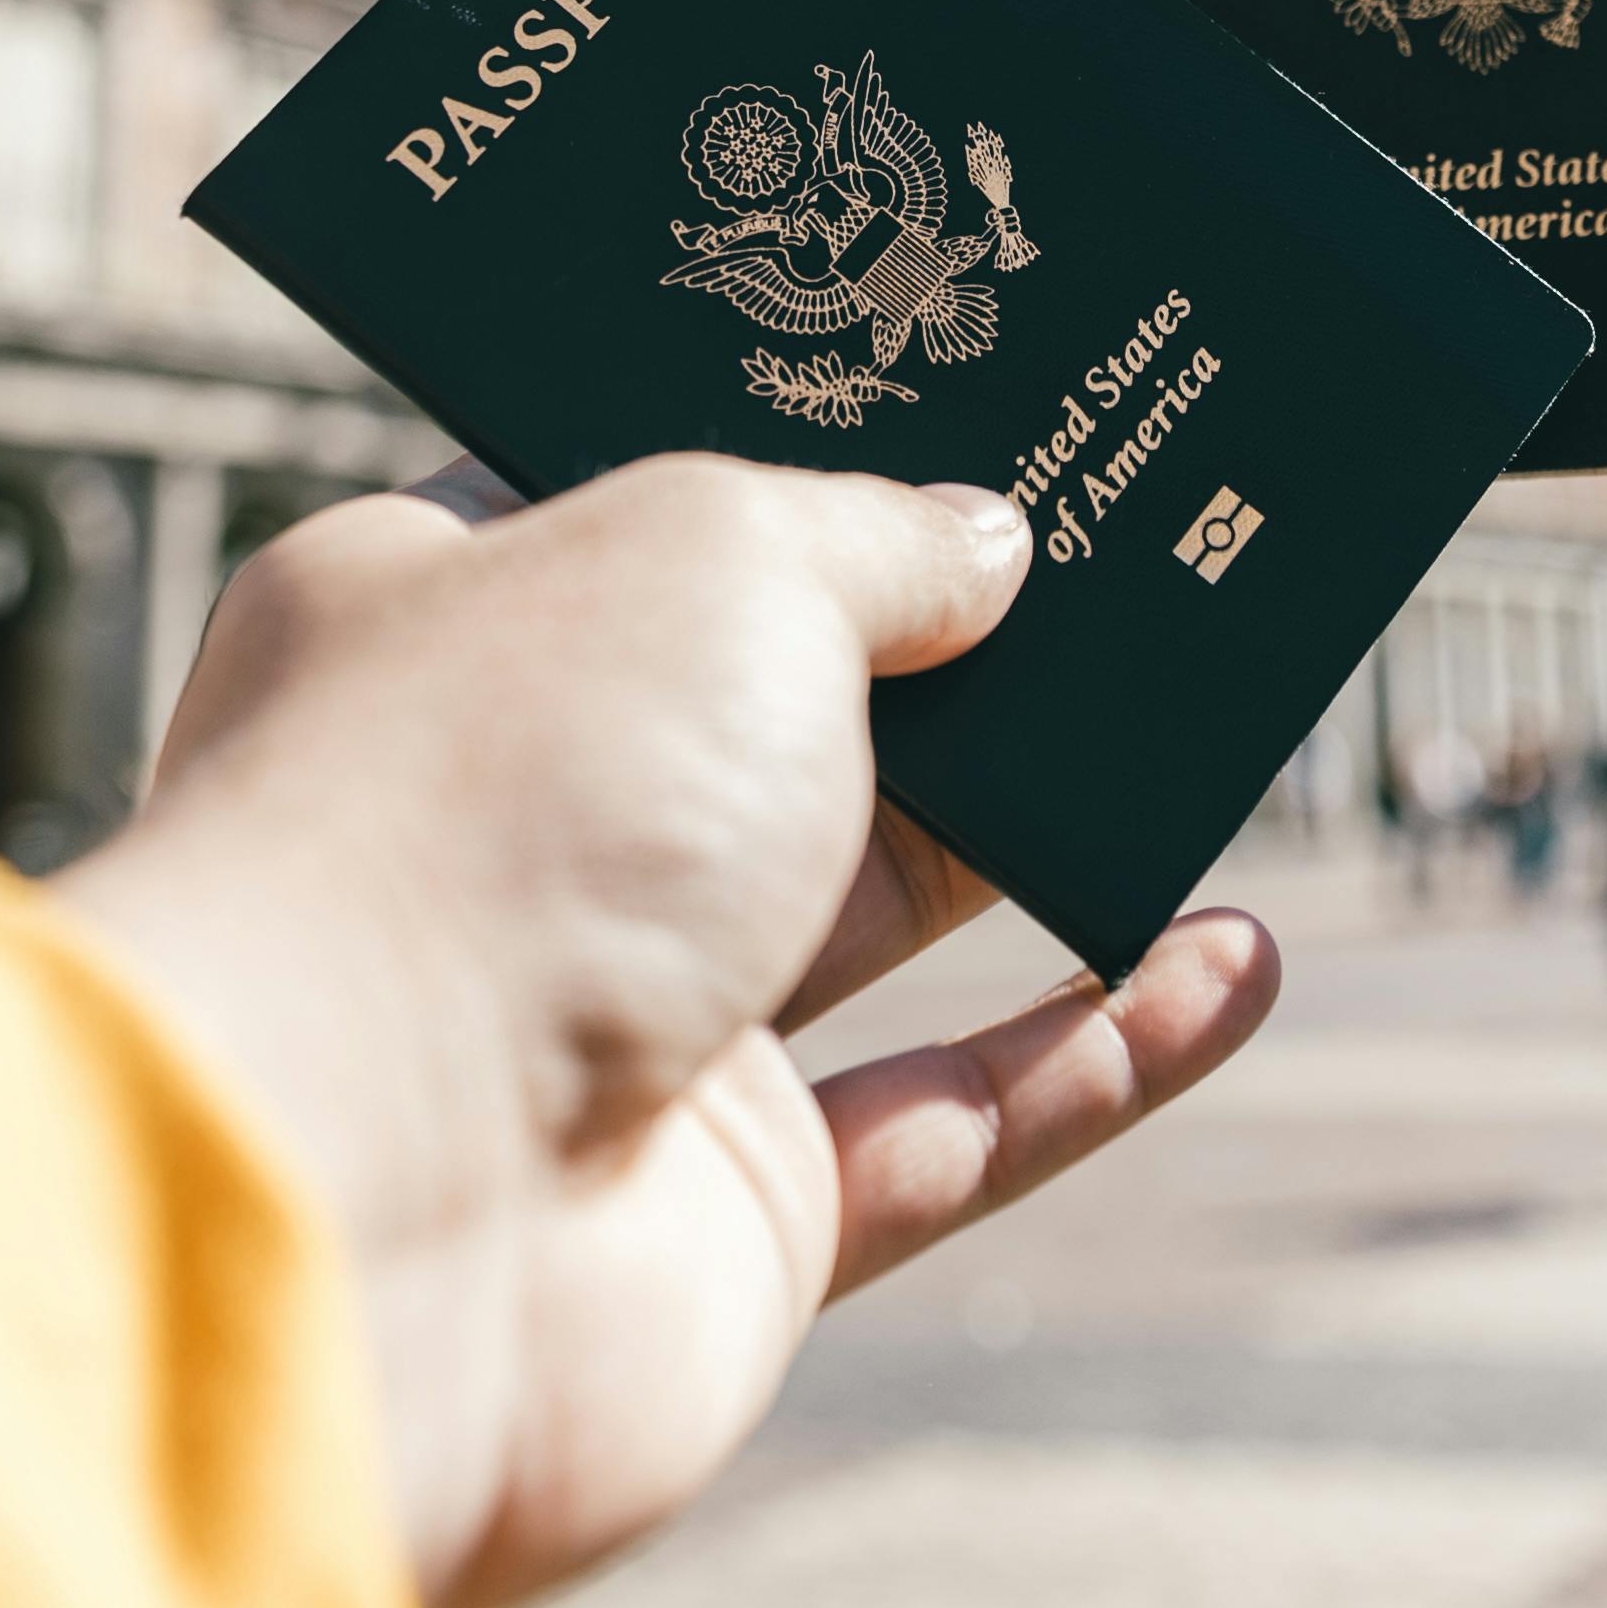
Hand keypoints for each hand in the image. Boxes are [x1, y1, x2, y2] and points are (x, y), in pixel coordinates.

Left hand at [58, 455, 1280, 1607]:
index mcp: (433, 622)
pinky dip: (1105, 1050)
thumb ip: (876, 539)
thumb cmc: (489, 813)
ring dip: (1055, 830)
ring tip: (1225, 723)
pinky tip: (1240, 963)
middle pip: (779, 705)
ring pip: (885, 907)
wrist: (366, 1213)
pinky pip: (958, 1123)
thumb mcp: (717, 557)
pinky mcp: (728, 1220)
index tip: (961, 387)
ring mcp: (621, 1027)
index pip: (622, 502)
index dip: (791, 444)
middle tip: (1141, 540)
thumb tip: (985, 546)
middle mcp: (516, 821)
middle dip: (957, 638)